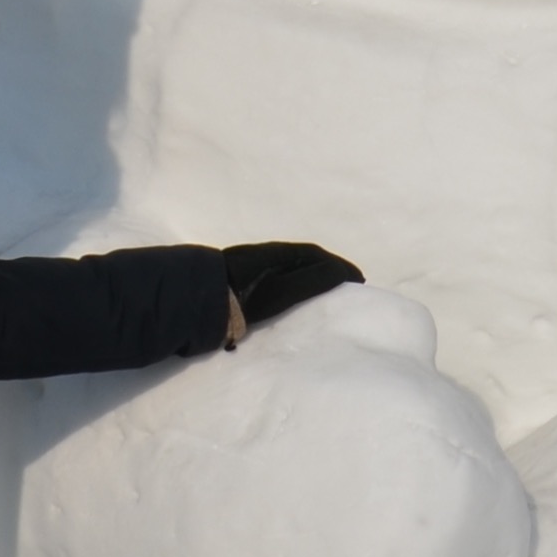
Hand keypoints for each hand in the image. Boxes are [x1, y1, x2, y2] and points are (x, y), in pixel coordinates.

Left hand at [221, 240, 361, 336]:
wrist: (197, 302)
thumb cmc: (241, 296)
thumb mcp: (282, 290)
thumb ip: (311, 281)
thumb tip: (342, 274)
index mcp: (278, 254)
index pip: (316, 255)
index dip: (339, 267)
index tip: (359, 281)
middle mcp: (267, 256)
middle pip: (305, 261)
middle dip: (329, 272)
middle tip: (348, 291)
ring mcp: (253, 269)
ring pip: (291, 271)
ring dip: (312, 280)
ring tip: (328, 298)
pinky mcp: (243, 284)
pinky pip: (278, 281)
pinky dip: (295, 288)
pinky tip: (296, 303)